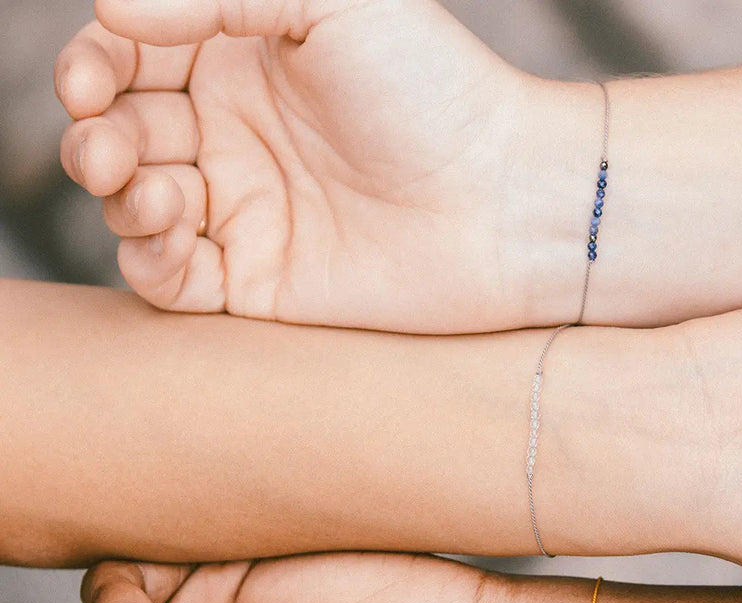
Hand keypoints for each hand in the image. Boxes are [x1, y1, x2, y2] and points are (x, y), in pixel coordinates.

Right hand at [55, 0, 588, 331]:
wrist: (503, 202)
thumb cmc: (434, 89)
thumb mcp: (330, 1)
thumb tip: (110, 9)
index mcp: (243, 60)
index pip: (131, 59)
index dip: (93, 69)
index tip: (89, 82)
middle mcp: (237, 137)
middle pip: (122, 134)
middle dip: (96, 139)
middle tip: (113, 149)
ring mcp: (248, 214)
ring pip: (136, 207)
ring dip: (121, 197)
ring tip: (162, 192)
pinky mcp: (261, 286)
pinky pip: (173, 280)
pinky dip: (149, 261)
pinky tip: (172, 237)